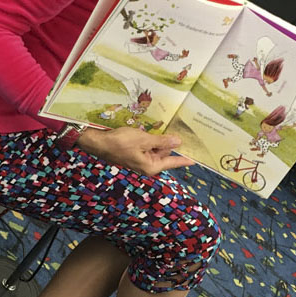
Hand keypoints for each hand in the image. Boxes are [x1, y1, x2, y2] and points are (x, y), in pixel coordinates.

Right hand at [79, 126, 193, 175]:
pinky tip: (152, 131)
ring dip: (160, 141)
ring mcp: (141, 160)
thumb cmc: (121, 142)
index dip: (184, 159)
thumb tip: (177, 143)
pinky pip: (149, 148)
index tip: (196, 159)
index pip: (173, 162)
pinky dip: (152, 141)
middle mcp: (148, 166)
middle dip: (170, 145)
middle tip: (180, 132)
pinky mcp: (135, 154)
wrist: (99, 143)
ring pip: (157, 150)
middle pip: (165, 155)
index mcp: (152, 166)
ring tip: (165, 129)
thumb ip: (162, 142)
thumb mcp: (144, 139)